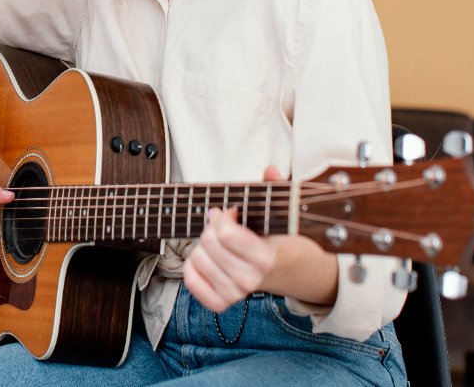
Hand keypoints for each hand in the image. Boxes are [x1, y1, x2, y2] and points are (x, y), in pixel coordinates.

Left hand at [183, 165, 283, 311]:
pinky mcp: (220, 303)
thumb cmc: (272, 236)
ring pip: (196, 258)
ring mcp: (234, 294)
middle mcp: (248, 280)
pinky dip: (193, 266)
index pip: (225, 233)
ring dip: (204, 245)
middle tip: (225, 226)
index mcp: (263, 258)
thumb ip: (274, 188)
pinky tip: (208, 258)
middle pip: (208, 242)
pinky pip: (190, 280)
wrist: (283, 270)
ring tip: (219, 243)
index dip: (224, 216)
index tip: (232, 212)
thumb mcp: (275, 212)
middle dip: (213, 227)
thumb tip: (271, 170)